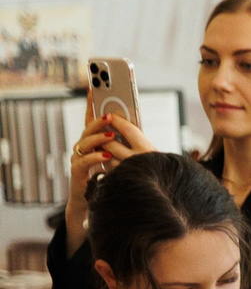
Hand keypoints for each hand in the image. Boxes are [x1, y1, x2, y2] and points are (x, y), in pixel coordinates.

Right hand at [63, 111, 148, 248]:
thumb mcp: (120, 156)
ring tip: (111, 136)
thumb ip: (123, 142)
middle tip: (109, 117)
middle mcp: (83, 146)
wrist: (101, 200)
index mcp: (94, 140)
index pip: (91, 118)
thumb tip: (134, 125)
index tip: (93, 88)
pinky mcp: (78, 173)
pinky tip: (106, 156)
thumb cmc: (113, 175)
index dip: (91, 104)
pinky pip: (84, 162)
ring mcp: (78, 159)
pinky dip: (95, 158)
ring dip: (98, 139)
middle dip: (97, 122)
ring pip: (84, 144)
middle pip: (87, 129)